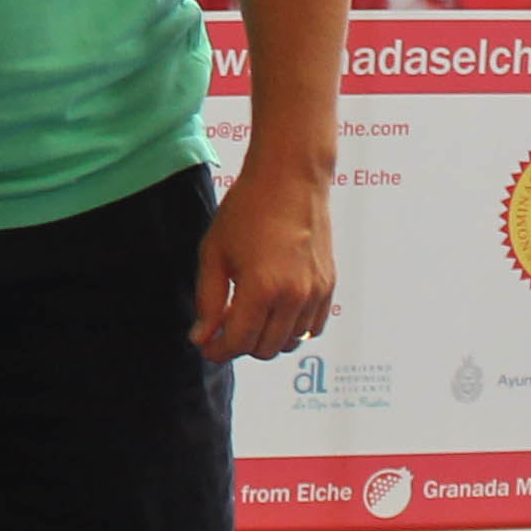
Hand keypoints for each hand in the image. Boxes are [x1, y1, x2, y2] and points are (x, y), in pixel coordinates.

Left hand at [192, 157, 335, 362]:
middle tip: (222, 330)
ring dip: (266, 339)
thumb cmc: (247, 210)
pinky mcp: (329, 286)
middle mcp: (295, 296)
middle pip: (266, 349)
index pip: (239, 342)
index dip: (218, 350)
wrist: (289, 180)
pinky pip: (312, 328)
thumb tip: (201, 338)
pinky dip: (291, 329)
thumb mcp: (214, 253)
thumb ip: (208, 301)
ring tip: (247, 316)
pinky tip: (273, 311)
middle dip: (240, 345)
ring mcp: (316, 293)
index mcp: (262, 289)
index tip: (206, 346)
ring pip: (290, 343)